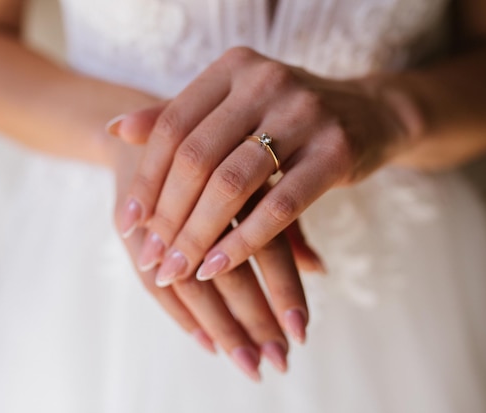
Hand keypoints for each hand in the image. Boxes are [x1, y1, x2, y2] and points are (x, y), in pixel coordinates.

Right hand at [109, 129, 309, 380]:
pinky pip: (151, 283)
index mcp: (235, 179)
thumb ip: (285, 224)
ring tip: (248, 364)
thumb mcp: (254, 181)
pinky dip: (182, 316)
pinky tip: (208, 344)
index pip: (264, 245)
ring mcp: (157, 215)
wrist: (152, 128)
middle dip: (253, 319)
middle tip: (276, 362)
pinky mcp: (128, 227)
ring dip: (220, 327)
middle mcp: (194, 198)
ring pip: (189, 283)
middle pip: (226, 272)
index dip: (283, 289)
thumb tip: (320, 270)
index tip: (301, 333)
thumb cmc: (218, 157)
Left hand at [116, 47, 408, 287]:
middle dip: (167, 216)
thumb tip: (116, 128)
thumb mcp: (233, 106)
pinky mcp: (337, 150)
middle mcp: (265, 82)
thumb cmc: (286, 117)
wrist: (369, 113)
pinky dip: (243, 242)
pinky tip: (217, 267)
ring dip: (198, 236)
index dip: (146, 179)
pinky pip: (280, 206)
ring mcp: (305, 113)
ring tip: (177, 271)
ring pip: (233, 184)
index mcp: (233, 68)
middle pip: (196, 158)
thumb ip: (178, 117)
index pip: (172, 127)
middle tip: (151, 258)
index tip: (127, 223)